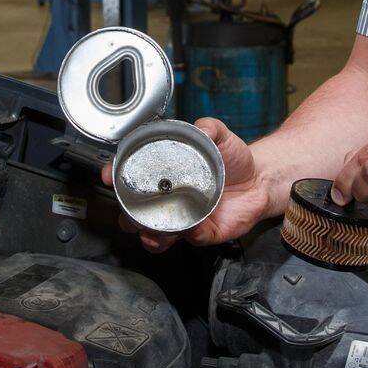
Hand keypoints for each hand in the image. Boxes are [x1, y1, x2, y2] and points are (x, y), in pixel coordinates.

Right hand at [100, 117, 276, 250]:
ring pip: (158, 235)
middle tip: (130, 211)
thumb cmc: (232, 159)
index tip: (108, 175)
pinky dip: (192, 235)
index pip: (131, 179)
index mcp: (164, 177)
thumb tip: (202, 128)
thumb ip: (209, 128)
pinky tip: (195, 228)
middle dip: (128, 216)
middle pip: (135, 215)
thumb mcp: (219, 136)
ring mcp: (184, 219)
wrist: (258, 179)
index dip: (115, 177)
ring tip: (153, 232)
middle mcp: (168, 201)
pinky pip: (193, 239)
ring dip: (152, 236)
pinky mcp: (205, 232)